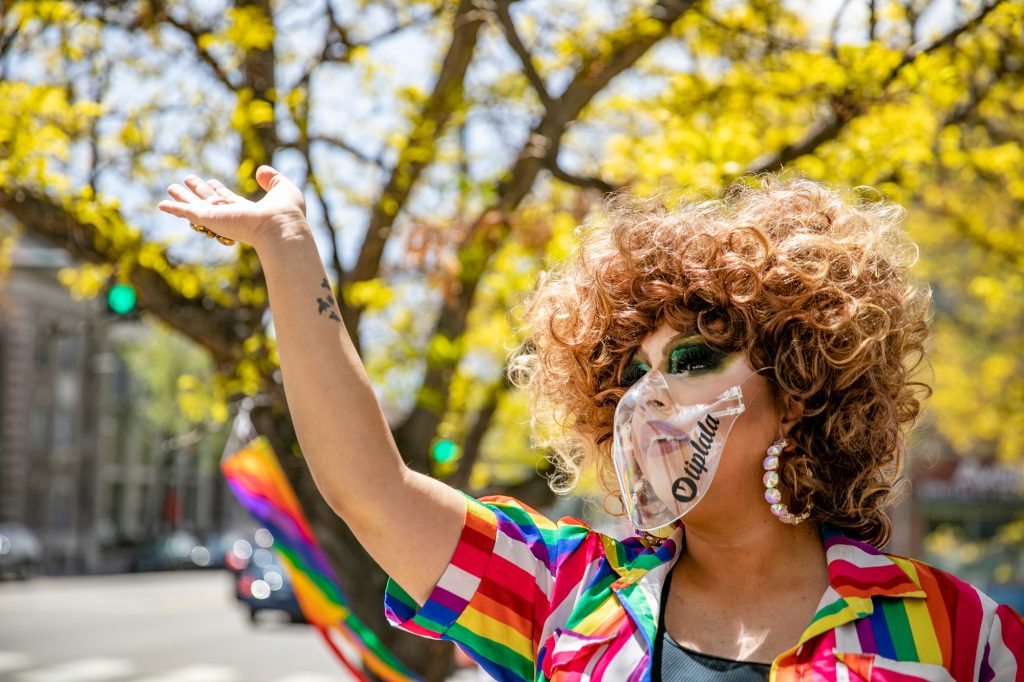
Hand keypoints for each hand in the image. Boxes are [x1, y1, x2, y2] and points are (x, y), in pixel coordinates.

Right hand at [157, 165, 307, 249]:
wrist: (281, 227)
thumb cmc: (287, 213)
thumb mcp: (283, 189)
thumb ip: (272, 179)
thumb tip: (261, 170)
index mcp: (247, 211)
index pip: (230, 200)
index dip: (220, 190)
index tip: (212, 182)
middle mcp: (231, 216)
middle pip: (211, 202)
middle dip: (199, 191)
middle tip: (187, 180)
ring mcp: (219, 218)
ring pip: (196, 205)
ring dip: (183, 197)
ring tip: (170, 187)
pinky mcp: (209, 218)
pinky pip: (187, 212)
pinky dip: (174, 208)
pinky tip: (161, 204)